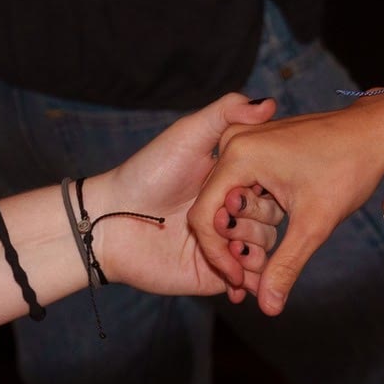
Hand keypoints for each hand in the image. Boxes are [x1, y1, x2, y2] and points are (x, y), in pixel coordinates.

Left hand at [78, 93, 288, 298]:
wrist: (111, 221)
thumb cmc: (148, 172)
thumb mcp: (189, 134)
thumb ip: (227, 113)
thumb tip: (269, 102)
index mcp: (232, 182)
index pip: (271, 186)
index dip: (265, 188)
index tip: (242, 188)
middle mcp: (232, 213)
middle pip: (271, 220)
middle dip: (255, 219)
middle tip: (225, 216)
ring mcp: (225, 245)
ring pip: (263, 251)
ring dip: (252, 249)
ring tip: (227, 243)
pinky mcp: (215, 274)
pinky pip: (246, 281)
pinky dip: (249, 280)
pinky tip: (236, 272)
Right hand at [186, 94, 383, 313]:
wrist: (375, 133)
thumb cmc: (348, 167)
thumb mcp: (314, 223)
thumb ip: (285, 265)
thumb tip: (268, 307)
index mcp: (239, 155)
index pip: (204, 215)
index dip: (218, 255)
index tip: (240, 282)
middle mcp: (233, 143)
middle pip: (213, 208)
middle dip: (234, 246)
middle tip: (256, 276)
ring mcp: (244, 141)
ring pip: (228, 200)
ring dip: (246, 231)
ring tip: (267, 256)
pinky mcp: (256, 146)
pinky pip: (242, 187)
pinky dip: (254, 214)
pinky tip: (272, 235)